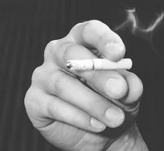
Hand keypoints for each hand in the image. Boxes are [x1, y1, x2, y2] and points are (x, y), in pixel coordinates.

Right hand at [24, 20, 147, 150]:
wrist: (100, 131)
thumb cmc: (113, 100)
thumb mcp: (127, 92)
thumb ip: (130, 85)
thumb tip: (127, 86)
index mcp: (82, 39)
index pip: (90, 31)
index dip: (103, 39)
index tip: (118, 53)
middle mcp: (59, 51)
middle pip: (73, 55)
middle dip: (99, 74)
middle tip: (119, 90)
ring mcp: (43, 74)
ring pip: (64, 84)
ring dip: (93, 103)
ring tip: (115, 118)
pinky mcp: (34, 100)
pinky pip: (54, 106)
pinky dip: (79, 117)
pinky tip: (98, 124)